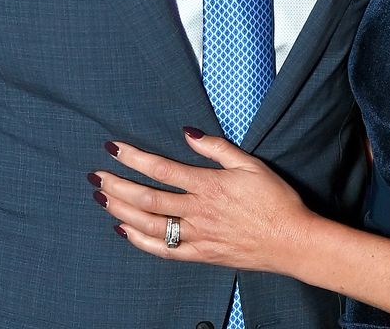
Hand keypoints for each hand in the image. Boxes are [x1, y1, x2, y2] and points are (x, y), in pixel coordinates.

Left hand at [90, 128, 314, 275]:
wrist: (292, 241)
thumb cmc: (276, 200)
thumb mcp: (251, 164)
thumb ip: (217, 148)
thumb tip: (189, 134)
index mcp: (208, 185)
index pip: (162, 169)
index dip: (134, 158)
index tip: (114, 149)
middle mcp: (198, 212)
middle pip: (148, 198)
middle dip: (118, 185)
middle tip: (96, 175)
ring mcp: (197, 236)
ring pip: (150, 225)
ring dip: (122, 211)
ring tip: (103, 198)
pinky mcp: (201, 255)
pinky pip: (164, 250)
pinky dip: (140, 241)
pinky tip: (125, 231)